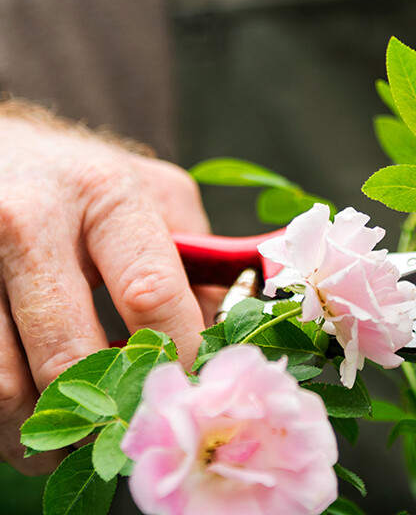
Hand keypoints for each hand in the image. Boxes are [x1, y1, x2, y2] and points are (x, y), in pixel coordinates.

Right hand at [0, 108, 209, 473]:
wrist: (5, 151)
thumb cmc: (91, 183)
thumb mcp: (159, 198)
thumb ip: (200, 262)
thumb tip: (226, 336)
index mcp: (106, 196)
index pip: (150, 294)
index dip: (177, 354)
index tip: (190, 380)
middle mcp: (31, 222)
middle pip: (69, 354)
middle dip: (109, 407)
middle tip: (133, 426)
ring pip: (5, 385)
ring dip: (48, 431)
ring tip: (79, 432)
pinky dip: (7, 417)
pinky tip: (31, 410)